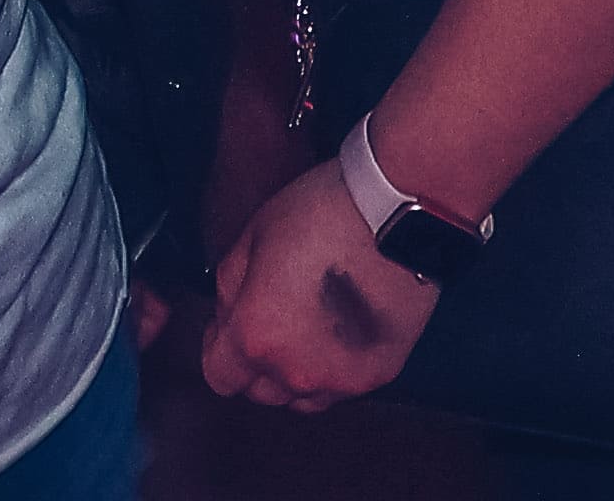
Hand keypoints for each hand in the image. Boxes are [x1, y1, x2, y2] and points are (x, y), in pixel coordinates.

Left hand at [201, 156, 433, 409]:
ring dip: (295, 373)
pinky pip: (342, 388)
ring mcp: (340, 379)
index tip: (228, 327)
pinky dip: (334, 369)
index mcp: (255, 336)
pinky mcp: (379, 374)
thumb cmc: (323, 214)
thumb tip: (228, 313)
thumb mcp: (252, 236)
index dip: (218, 349)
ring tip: (307, 330)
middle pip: (260, 392)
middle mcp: (295, 370)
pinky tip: (340, 331)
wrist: (395, 216)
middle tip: (270, 320)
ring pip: (302, 398)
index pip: (219, 376)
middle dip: (256, 362)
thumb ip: (229, 287)